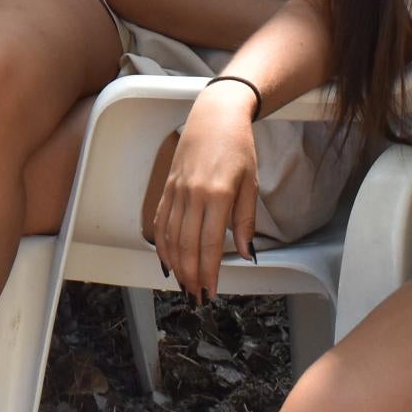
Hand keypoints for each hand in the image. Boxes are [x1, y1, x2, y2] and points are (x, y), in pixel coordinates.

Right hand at [148, 86, 261, 299]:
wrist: (215, 114)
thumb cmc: (237, 145)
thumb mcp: (251, 182)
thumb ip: (246, 220)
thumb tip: (247, 252)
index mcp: (217, 194)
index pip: (210, 244)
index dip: (209, 272)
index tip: (211, 291)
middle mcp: (192, 194)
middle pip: (186, 245)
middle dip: (191, 275)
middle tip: (197, 296)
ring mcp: (176, 190)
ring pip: (170, 236)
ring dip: (175, 265)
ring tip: (183, 284)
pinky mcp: (167, 186)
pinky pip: (160, 221)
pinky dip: (161, 243)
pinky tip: (166, 259)